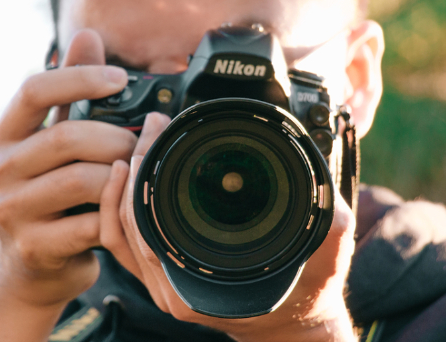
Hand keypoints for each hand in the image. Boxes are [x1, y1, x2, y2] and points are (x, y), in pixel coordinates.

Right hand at [0, 30, 137, 340]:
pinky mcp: (33, 248)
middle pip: (66, 137)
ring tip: (134, 176)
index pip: (33, 90)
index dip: (80, 77)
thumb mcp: (54, 140)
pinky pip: (90, 223)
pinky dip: (117, 215)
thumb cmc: (51, 194)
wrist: (31, 269)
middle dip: (115, 138)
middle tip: (139, 144)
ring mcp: (12, 212)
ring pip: (81, 180)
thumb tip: (86, 34)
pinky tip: (125, 211)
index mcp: (3, 137)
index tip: (122, 79)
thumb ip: (70, 92)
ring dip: (119, 176)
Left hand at [100, 115, 358, 341]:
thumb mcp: (325, 256)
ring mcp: (164, 283)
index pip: (147, 225)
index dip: (144, 174)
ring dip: (121, 183)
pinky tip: (129, 173)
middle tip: (153, 124)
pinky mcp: (165, 273)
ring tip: (139, 140)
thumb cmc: (306, 293)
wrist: (296, 323)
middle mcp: (173, 288)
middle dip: (134, 164)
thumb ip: (326, 223)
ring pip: (118, 232)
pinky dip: (118, 205)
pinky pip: (125, 242)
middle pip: (127, 221)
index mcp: (199, 288)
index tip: (158, 131)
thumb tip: (319, 185)